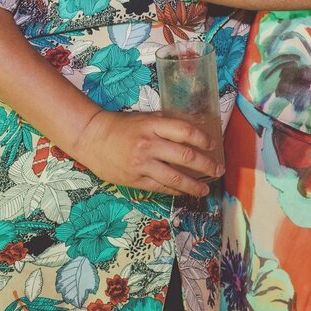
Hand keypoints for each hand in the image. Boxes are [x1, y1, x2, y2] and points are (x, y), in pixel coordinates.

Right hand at [73, 109, 221, 197]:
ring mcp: (141, 163)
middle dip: (206, 165)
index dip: (203, 139)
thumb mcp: (145, 118)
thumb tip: (192, 133)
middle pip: (185, 156)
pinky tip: (184, 192)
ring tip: (205, 190)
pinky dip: (175, 190)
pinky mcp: (134, 179)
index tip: (212, 145)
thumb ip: (166, 125)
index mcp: (153, 125)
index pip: (185, 132)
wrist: (92, 137)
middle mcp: (149, 144)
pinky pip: (160, 188)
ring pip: (175, 177)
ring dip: (194, 185)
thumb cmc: (120, 125)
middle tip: (218, 170)